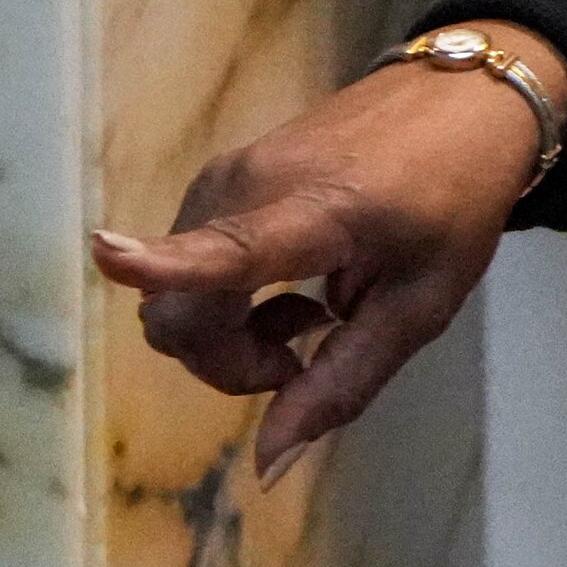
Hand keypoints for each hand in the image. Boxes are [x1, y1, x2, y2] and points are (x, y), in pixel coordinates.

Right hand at [86, 33, 566, 479]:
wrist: (458, 102)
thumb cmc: (454, 204)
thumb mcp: (422, 307)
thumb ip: (344, 384)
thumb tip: (268, 465)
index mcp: (318, 212)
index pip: (232, 246)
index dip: (166, 261)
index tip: (108, 256)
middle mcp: (248, 186)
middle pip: (179, 311)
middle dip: (226, 363)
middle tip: (306, 357)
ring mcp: (222, 177)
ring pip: (177, 296)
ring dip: (232, 334)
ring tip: (315, 315)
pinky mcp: (215, 178)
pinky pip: (192, 267)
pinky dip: (230, 301)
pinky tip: (298, 287)